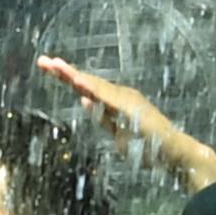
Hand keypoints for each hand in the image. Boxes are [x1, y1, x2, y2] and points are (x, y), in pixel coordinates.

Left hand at [36, 55, 215, 187]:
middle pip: (86, 82)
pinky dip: (91, 88)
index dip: (67, 77)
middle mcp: (119, 95)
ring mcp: (125, 98)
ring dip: (74, 75)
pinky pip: (106, 97)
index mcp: (114, 100)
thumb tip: (83, 100)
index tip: (47, 67)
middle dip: (64, 72)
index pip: (85, 87)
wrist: (173, 152)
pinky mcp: (130, 106)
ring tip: (55, 66)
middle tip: (43, 61)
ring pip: (94, 85)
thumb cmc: (148, 145)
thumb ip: (102, 117)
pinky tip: (77, 82)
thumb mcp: (117, 131)